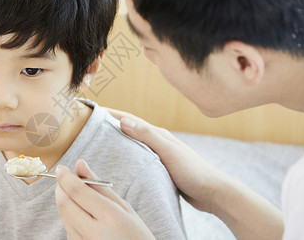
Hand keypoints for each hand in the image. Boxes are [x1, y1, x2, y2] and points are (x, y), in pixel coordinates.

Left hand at [55, 159, 154, 239]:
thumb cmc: (136, 235)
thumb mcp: (124, 208)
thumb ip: (100, 186)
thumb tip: (80, 164)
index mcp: (110, 216)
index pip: (77, 191)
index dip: (65, 177)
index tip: (61, 168)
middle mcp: (94, 232)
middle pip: (65, 203)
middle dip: (60, 188)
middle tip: (63, 179)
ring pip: (64, 216)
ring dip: (64, 202)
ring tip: (77, 197)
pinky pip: (68, 230)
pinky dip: (70, 218)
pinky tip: (82, 216)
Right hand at [107, 107, 283, 239]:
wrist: (212, 192)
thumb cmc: (193, 171)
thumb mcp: (168, 151)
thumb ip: (147, 135)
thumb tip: (123, 120)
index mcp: (158, 134)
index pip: (130, 119)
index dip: (112, 113)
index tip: (93, 110)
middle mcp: (157, 140)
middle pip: (130, 128)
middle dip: (111, 123)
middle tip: (91, 124)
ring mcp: (159, 153)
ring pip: (133, 142)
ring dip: (118, 137)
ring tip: (100, 140)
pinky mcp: (160, 166)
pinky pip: (138, 156)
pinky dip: (126, 153)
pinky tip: (120, 160)